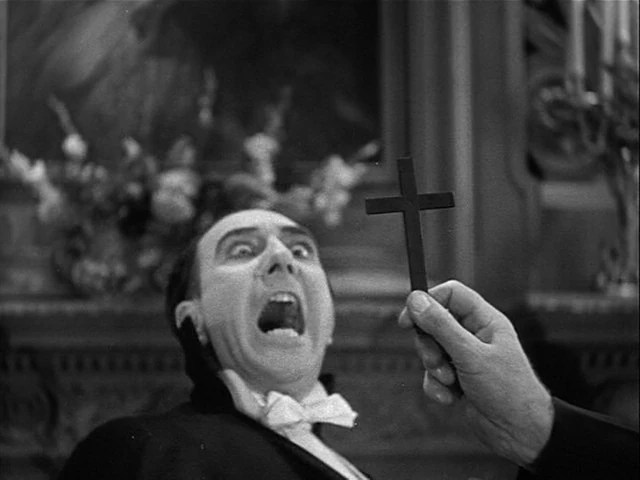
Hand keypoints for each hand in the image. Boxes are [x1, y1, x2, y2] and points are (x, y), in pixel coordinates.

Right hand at [398, 280, 552, 466]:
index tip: (408, 319)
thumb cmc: (509, 391)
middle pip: (435, 323)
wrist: (520, 434)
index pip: (451, 295)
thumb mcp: (471, 355)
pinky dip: (437, 387)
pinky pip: (433, 375)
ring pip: (431, 350)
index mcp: (485, 321)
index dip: (428, 302)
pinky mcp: (458, 379)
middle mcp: (475, 335)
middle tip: (435, 360)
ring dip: (434, 369)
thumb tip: (416, 300)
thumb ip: (441, 326)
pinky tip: (452, 398)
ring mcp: (466, 357)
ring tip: (450, 382)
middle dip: (429, 345)